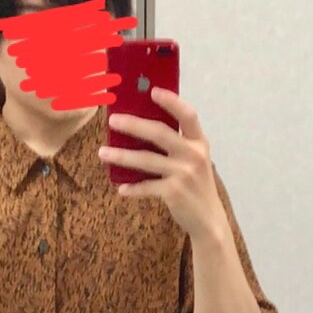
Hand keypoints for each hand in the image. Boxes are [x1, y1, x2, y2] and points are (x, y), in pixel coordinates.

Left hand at [97, 89, 226, 240]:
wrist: (208, 220)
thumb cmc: (196, 186)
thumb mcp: (195, 161)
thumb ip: (178, 145)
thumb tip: (142, 127)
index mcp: (199, 143)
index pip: (188, 115)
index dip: (171, 102)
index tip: (152, 91)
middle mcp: (193, 155)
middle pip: (160, 133)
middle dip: (134, 125)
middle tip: (113, 120)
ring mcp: (183, 174)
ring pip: (146, 160)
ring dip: (121, 156)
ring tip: (103, 153)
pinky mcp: (173, 192)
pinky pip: (146, 186)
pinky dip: (133, 188)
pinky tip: (121, 188)